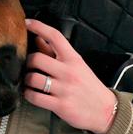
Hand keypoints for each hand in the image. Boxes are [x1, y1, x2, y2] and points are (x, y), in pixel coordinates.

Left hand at [23, 19, 118, 133]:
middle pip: (36, 58)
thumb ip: (56, 52)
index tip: (27, 23)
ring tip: (30, 82)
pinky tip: (31, 93)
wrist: (106, 111)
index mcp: (73, 59)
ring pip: (33, 78)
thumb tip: (38, 38)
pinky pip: (35, 97)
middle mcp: (68, 72)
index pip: (55, 37)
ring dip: (26, 80)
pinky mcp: (60, 105)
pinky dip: (28, 94)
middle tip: (29, 67)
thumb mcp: (77, 65)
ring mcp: (64, 89)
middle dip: (28, 62)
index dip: (39, 27)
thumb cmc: (89, 86)